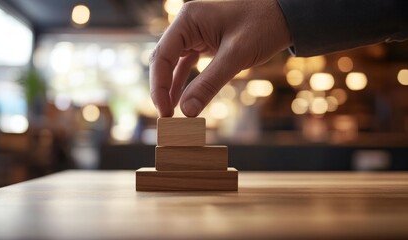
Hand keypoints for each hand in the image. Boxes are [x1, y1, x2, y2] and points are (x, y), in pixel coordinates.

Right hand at [150, 0, 290, 116]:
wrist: (284, 16)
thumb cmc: (263, 26)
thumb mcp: (236, 57)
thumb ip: (209, 83)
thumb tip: (187, 112)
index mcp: (188, 20)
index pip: (162, 56)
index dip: (159, 86)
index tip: (165, 112)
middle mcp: (187, 25)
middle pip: (163, 60)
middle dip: (162, 89)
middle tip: (166, 116)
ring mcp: (195, 33)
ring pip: (173, 63)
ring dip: (170, 87)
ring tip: (171, 112)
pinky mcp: (204, 42)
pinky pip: (187, 64)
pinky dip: (183, 82)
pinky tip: (181, 100)